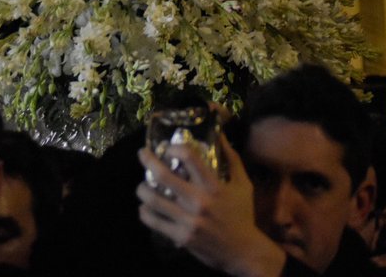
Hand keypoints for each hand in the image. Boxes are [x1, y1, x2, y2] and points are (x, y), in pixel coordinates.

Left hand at [136, 135, 285, 276]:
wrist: (242, 250)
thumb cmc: (242, 215)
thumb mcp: (243, 185)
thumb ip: (233, 159)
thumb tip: (220, 135)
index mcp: (213, 186)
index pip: (189, 158)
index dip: (174, 148)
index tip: (169, 148)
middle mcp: (198, 201)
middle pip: (163, 176)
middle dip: (148, 161)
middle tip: (142, 154)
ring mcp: (188, 220)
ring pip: (154, 200)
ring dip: (142, 189)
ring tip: (142, 186)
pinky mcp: (181, 236)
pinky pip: (155, 222)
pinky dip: (145, 213)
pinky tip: (145, 208)